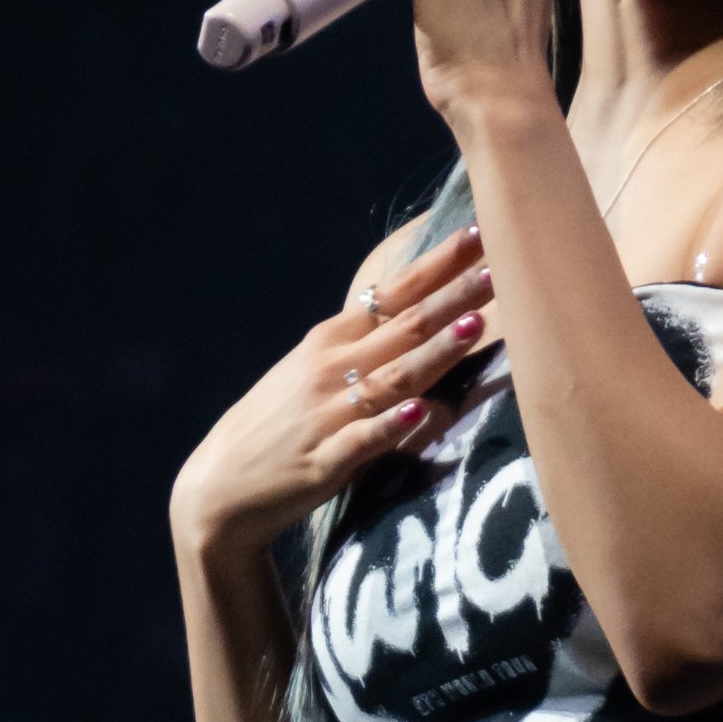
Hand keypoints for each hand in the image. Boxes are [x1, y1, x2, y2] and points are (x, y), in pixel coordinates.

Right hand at [169, 227, 492, 559]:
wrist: (220, 487)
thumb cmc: (280, 426)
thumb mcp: (315, 373)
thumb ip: (368, 348)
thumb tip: (426, 321)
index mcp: (332, 340)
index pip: (396, 293)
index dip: (440, 264)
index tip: (481, 233)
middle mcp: (331, 368)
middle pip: (404, 326)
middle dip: (455, 295)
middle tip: (502, 265)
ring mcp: (328, 414)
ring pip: (392, 376)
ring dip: (435, 350)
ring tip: (476, 324)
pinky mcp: (325, 461)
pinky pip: (363, 439)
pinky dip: (391, 425)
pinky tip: (418, 410)